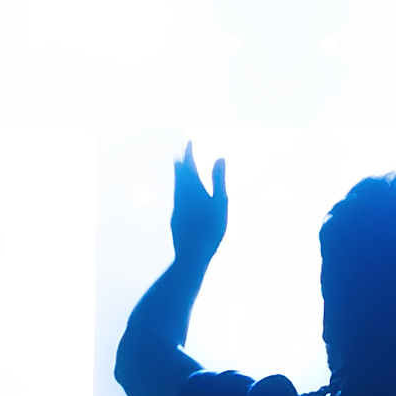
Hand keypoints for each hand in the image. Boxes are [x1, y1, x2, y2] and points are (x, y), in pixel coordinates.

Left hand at [169, 145, 229, 268]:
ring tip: (182, 172)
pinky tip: (184, 198)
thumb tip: (219, 158)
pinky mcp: (175, 218)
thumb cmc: (210, 228)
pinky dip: (181, 191)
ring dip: (180, 177)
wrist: (192, 253)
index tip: (189, 141)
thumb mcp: (220, 201)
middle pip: (179, 174)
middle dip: (182, 162)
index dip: (189, 151)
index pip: (188, 164)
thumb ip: (218, 179)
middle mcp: (181, 195)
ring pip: (176, 187)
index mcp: (192, 188)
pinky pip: (177, 199)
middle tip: (183, 154)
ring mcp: (177, 208)